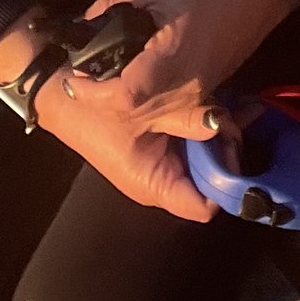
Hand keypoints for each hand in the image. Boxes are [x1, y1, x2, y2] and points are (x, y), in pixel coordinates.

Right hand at [30, 64, 222, 220]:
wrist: (61, 96)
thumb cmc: (95, 112)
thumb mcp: (141, 110)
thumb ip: (185, 118)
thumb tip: (223, 125)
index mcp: (155, 186)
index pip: (205, 205)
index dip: (226, 181)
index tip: (232, 146)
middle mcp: (162, 181)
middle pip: (210, 179)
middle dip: (226, 150)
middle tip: (238, 118)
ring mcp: (162, 163)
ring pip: (205, 157)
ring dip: (219, 134)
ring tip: (237, 106)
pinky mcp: (161, 145)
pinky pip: (194, 141)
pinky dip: (208, 125)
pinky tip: (223, 103)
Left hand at [86, 0, 299, 116]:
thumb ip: (116, 2)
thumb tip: (85, 20)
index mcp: (171, 59)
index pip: (126, 95)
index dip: (94, 93)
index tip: (75, 78)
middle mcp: (184, 87)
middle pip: (133, 113)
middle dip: (101, 102)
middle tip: (80, 80)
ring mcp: (196, 95)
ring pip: (148, 117)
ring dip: (120, 105)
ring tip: (100, 81)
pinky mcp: (202, 94)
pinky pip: (165, 110)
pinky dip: (141, 103)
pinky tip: (129, 82)